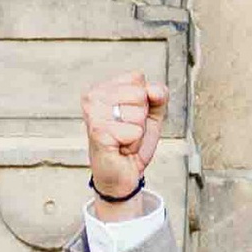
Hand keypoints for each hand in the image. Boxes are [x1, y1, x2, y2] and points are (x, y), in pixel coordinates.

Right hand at [83, 65, 166, 205]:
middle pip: (140, 94)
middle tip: (127, 131)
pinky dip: (134, 145)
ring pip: (138, 113)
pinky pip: (135, 132)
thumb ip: (158, 95)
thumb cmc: (132, 142)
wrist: (122, 174)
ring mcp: (93, 114)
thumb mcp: (151, 114)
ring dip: (137, 133)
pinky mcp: (99, 132)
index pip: (137, 77)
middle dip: (141, 118)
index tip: (130, 117)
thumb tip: (154, 90)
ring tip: (123, 140)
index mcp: (102, 87)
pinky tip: (120, 149)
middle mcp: (92, 96)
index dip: (144, 100)